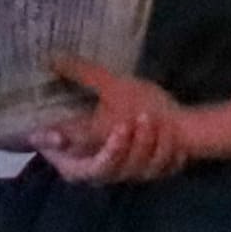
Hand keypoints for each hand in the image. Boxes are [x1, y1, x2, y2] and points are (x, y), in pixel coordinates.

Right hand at [40, 59, 193, 185]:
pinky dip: (167, 150)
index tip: (63, 136)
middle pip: (99, 171)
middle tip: (125, 124)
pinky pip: (159, 170)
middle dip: (115, 148)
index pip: (60, 160)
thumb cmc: (137, 103)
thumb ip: (80, 75)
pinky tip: (169, 133)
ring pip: (131, 170)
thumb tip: (50, 56)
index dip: (60, 151)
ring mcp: (128, 175)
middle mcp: (101, 170)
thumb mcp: (110, 86)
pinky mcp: (154, 175)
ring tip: (151, 118)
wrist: (180, 118)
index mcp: (80, 151)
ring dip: (144, 142)